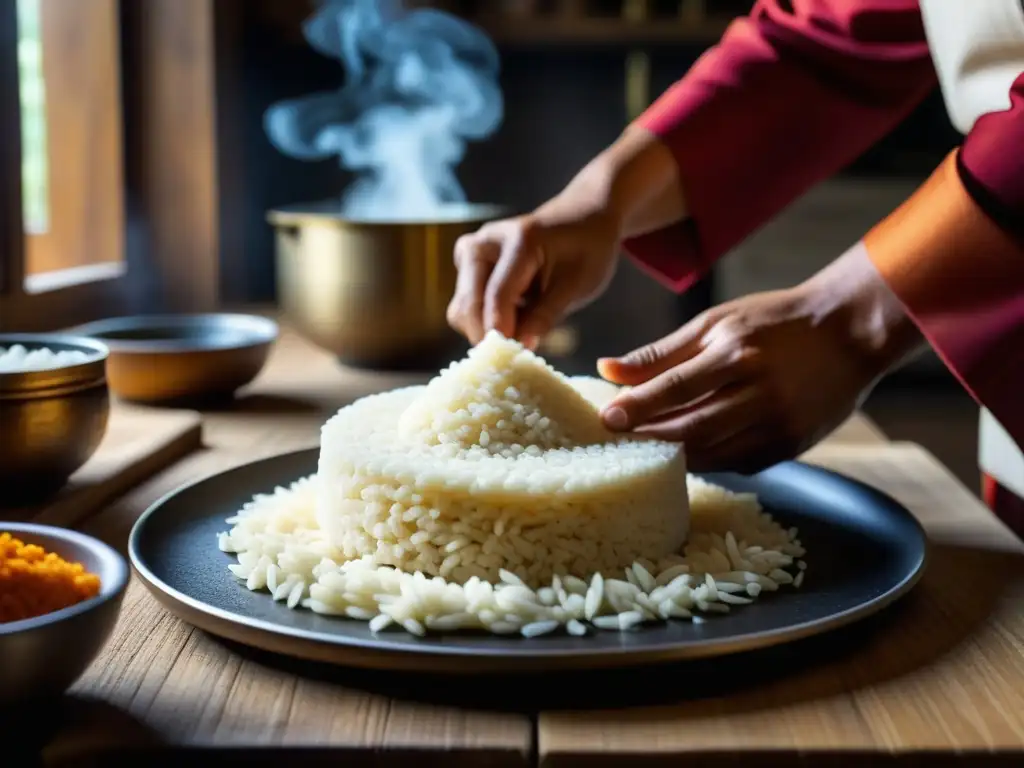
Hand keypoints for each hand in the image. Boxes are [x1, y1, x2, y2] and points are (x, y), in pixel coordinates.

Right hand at [446, 198, 620, 347]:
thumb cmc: (586, 250)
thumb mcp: (578, 285)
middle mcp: (483, 242)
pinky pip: (465, 306)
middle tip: (517, 355)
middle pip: (468, 304)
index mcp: (518, 240)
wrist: (580, 218)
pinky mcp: (466, 264)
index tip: (512, 360)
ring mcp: (470, 252)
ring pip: (461, 309)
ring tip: (520, 331)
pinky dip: (484, 321)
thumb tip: (520, 345)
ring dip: (485, 330)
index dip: (501, 332)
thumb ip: (547, 315)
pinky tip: (513, 318)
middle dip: (488, 335)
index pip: (497, 296)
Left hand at [596, 244, 922, 472]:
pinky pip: (735, 463)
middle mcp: (760, 391)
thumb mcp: (717, 322)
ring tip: (638, 450)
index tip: (606, 419)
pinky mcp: (790, 447)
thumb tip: (606, 370)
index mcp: (738, 352)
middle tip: (614, 442)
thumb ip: (662, 352)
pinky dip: (705, 461)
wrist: (850, 332)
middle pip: (691, 427)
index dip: (639, 405)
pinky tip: (682, 454)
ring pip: (711, 452)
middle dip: (647, 437)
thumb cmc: (774, 322)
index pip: (677, 386)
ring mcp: (778, 424)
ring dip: (671, 455)